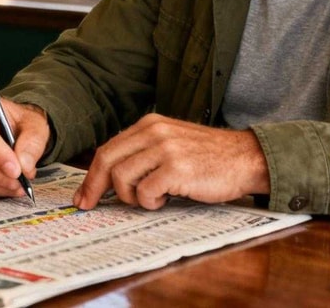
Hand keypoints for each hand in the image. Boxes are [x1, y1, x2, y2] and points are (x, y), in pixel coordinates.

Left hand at [73, 114, 269, 210]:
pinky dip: (150, 202)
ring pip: (122, 178)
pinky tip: (167, 199)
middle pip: (106, 160)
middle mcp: (154, 131)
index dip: (91, 175)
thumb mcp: (172, 143)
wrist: (246, 158)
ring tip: (151, 198)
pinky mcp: (176, 168)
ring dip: (131, 197)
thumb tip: (110, 178)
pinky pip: (144, 192)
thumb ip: (144, 153)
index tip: (83, 195)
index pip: (108, 149)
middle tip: (89, 205)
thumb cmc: (209, 157)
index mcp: (149, 124)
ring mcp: (165, 149)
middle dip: (93, 187)